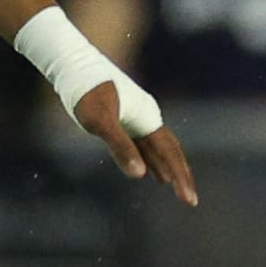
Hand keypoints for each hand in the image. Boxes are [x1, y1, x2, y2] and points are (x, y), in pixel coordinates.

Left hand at [75, 80, 198, 203]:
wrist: (74, 65)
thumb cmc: (85, 92)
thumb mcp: (100, 122)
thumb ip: (120, 147)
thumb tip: (140, 174)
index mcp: (147, 118)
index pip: (170, 154)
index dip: (181, 177)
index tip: (190, 200)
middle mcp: (148, 117)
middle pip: (172, 151)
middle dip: (182, 176)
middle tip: (191, 201)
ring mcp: (138, 118)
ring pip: (161, 149)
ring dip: (170, 169)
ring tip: (179, 190)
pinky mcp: (126, 120)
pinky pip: (147, 146)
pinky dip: (154, 161)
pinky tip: (153, 173)